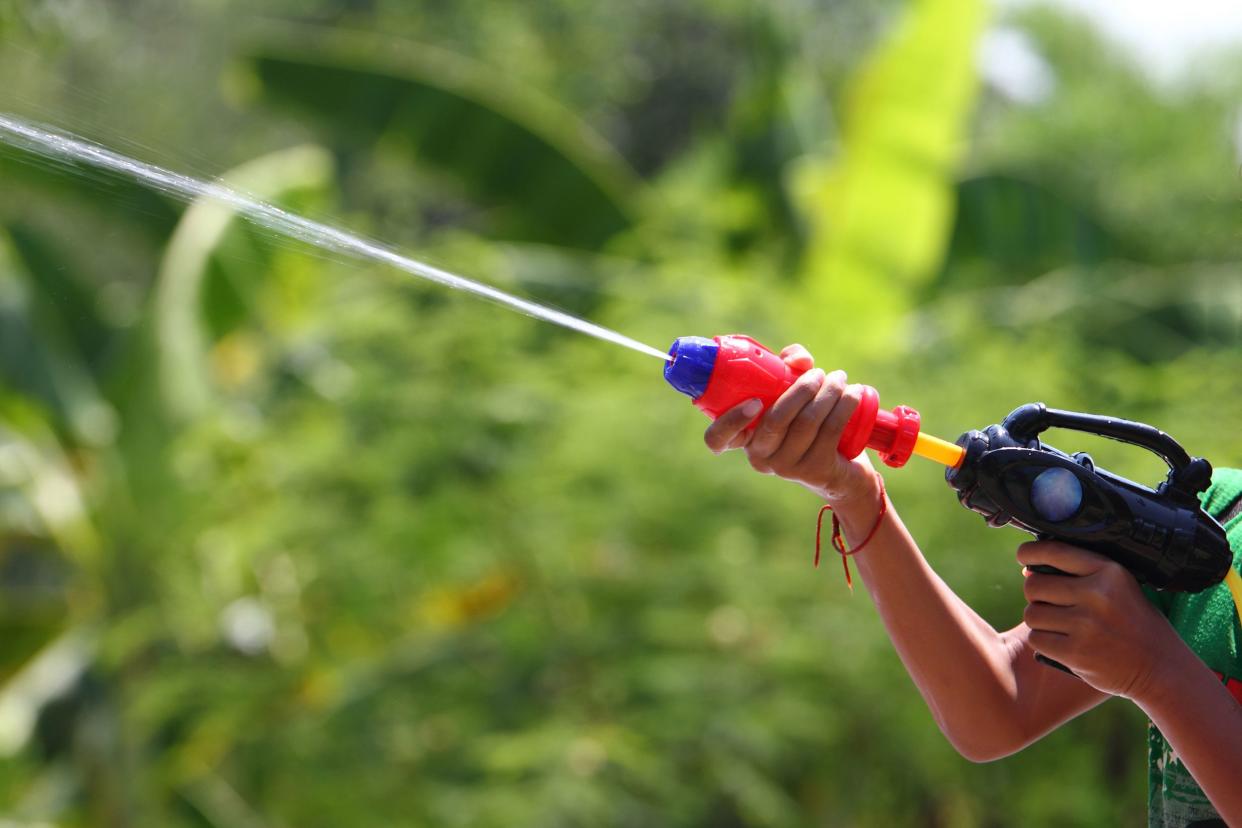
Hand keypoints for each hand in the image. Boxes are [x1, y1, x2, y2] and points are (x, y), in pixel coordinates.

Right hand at [702, 344, 878, 505]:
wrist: (841, 471)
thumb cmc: (809, 424)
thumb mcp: (793, 394)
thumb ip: (788, 368)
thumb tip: (798, 360)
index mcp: (745, 439)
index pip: (717, 439)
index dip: (730, 421)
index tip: (754, 402)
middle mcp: (761, 458)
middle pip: (775, 421)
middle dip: (801, 389)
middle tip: (819, 374)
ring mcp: (788, 468)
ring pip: (807, 422)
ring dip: (828, 393)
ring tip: (839, 378)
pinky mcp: (816, 471)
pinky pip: (830, 431)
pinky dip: (844, 406)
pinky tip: (853, 392)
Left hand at [1017, 541, 1182, 698]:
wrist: (1161, 668)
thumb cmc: (1133, 623)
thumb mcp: (1118, 588)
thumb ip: (1078, 575)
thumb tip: (1028, 570)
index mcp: (1109, 571)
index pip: (1053, 551)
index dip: (1029, 552)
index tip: (1024, 557)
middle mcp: (1097, 594)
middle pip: (1034, 585)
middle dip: (1037, 595)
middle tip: (1052, 604)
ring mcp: (1086, 624)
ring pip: (1032, 613)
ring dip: (1040, 620)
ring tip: (1062, 626)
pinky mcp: (1075, 652)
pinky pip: (1036, 638)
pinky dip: (1043, 642)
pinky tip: (1064, 643)